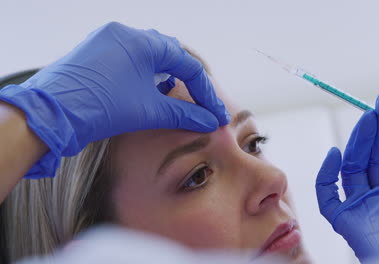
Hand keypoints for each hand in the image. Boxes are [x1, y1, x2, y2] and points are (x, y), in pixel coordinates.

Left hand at [0, 22, 228, 177]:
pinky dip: (145, 74)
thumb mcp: (148, 111)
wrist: (49, 115)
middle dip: (189, 80)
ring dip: (167, 76)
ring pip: (149, 55)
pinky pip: (130, 58)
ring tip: (174, 98)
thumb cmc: (98, 108)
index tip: (214, 113)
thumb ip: (184, 114)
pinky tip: (148, 91)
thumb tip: (209, 121)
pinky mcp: (95, 53)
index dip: (205, 92)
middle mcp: (125, 34)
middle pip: (171, 55)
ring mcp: (107, 41)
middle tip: (201, 102)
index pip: (187, 65)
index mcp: (142, 42)